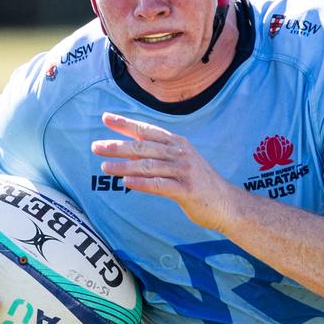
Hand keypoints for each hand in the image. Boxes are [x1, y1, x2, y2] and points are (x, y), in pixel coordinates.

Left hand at [91, 112, 239, 230]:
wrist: (227, 204)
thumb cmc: (200, 184)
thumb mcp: (180, 163)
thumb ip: (157, 156)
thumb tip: (128, 151)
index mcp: (178, 144)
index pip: (148, 130)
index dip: (126, 123)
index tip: (106, 118)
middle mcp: (181, 153)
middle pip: (144, 147)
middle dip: (118, 146)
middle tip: (96, 147)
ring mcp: (184, 171)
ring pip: (149, 166)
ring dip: (125, 166)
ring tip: (105, 167)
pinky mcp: (187, 190)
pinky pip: (160, 185)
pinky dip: (141, 183)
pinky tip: (126, 183)